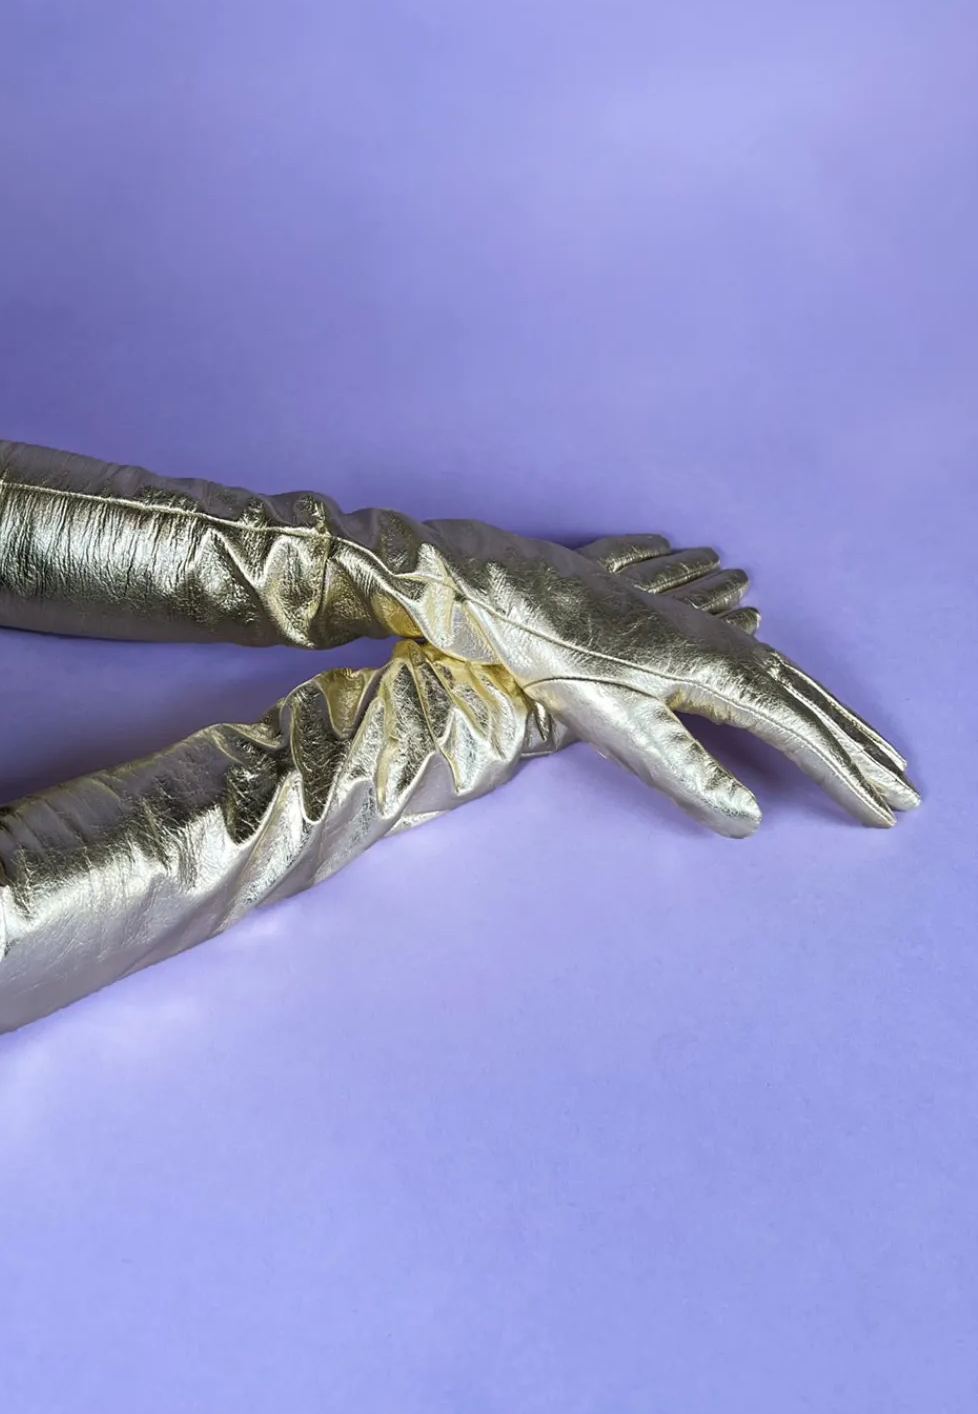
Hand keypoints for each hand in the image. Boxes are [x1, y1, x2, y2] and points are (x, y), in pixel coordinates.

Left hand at [436, 528, 917, 835]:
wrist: (510, 591)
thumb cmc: (557, 661)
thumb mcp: (621, 728)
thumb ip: (689, 775)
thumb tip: (750, 822)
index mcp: (720, 674)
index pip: (800, 734)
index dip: (844, 775)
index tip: (885, 812)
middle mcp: (721, 642)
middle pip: (805, 698)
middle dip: (856, 745)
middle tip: (904, 788)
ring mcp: (695, 622)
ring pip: (778, 666)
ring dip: (822, 704)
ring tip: (856, 736)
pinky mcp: (665, 615)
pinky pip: (742, 634)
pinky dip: (772, 657)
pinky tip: (769, 640)